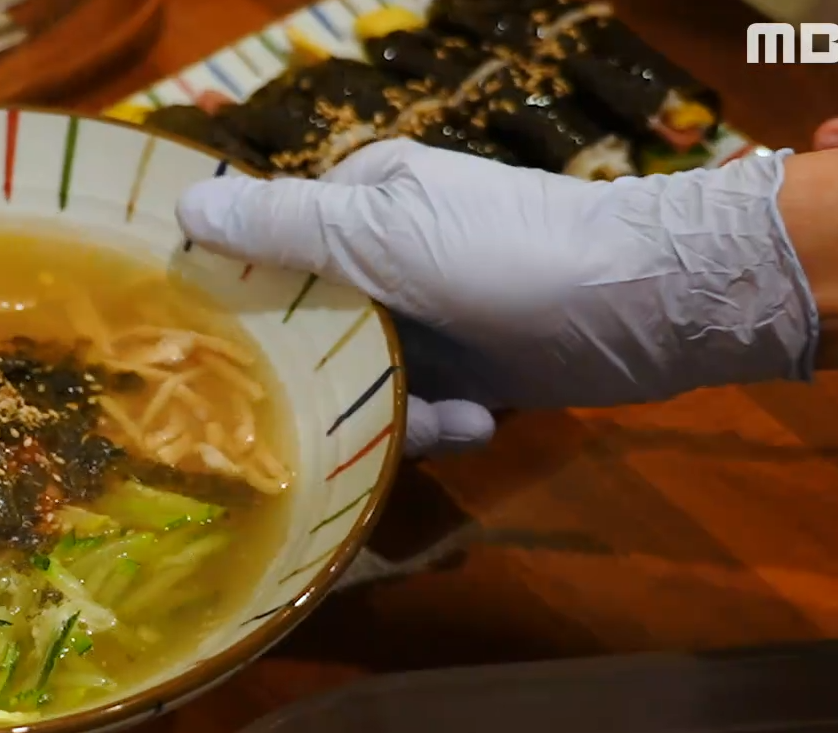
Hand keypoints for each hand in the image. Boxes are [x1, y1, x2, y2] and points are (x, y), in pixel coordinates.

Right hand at [177, 140, 819, 456]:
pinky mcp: (468, 369)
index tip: (227, 361)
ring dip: (401, 414)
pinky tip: (480, 424)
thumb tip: (184, 211)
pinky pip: (417, 409)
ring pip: (362, 381)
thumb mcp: (384, 235)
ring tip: (451, 420)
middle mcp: (385, 255)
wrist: (653, 306)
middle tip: (346, 410)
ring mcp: (429, 315)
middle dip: (332, 381)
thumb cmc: (510, 256)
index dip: (243, 307)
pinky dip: (443, 425)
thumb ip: (285, 231)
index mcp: (359, 201)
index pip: (266, 253)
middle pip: (309, 332)